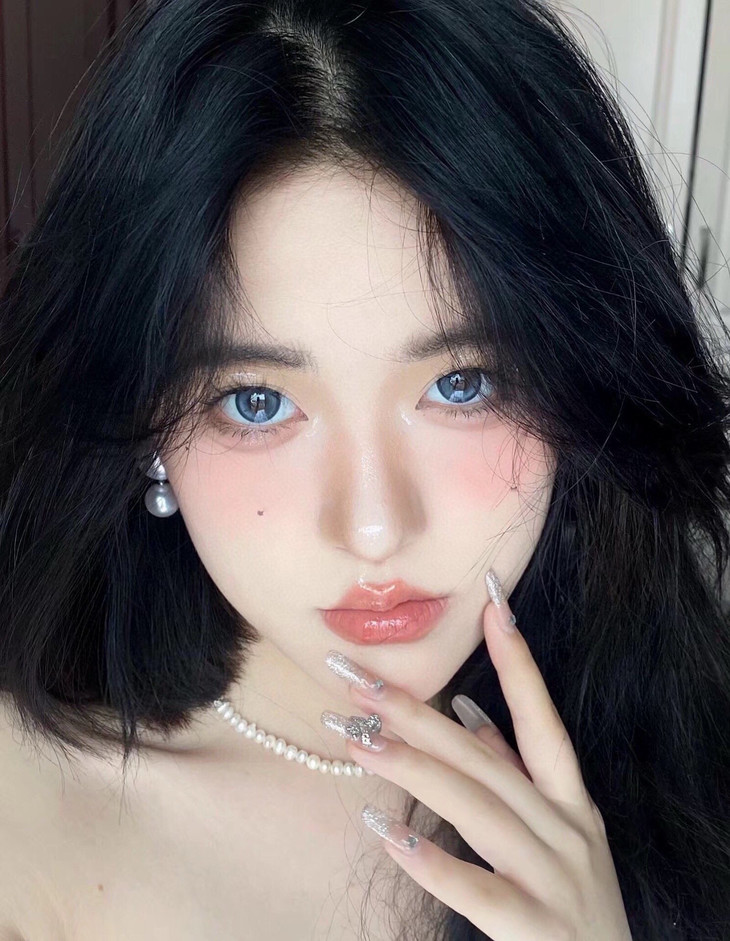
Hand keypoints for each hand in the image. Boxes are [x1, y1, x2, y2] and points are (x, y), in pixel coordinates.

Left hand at [321, 570, 632, 940]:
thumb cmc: (571, 903)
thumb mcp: (558, 831)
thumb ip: (515, 772)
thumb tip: (468, 712)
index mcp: (569, 802)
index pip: (541, 720)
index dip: (518, 663)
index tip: (492, 605)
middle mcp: (566, 829)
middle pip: (482, 759)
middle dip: (416, 712)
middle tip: (355, 678)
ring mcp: (555, 878)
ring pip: (476, 808)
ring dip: (412, 767)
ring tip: (356, 737)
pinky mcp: (537, 930)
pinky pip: (479, 890)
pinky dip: (432, 859)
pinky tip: (384, 832)